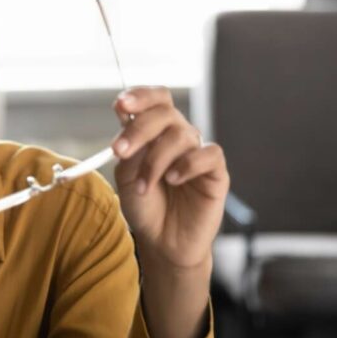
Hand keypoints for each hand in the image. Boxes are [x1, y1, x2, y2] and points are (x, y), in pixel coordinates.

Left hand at [110, 86, 229, 270]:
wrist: (161, 241)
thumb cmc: (145, 207)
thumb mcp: (126, 176)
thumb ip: (129, 149)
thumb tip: (128, 120)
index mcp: (155, 132)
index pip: (155, 99)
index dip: (140, 96)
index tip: (121, 104)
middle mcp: (178, 137)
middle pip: (165, 112)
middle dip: (139, 129)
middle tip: (120, 151)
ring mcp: (197, 152)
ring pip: (181, 135)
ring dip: (155, 160)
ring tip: (144, 186)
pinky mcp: (216, 172)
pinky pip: (208, 154)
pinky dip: (187, 164)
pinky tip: (174, 180)